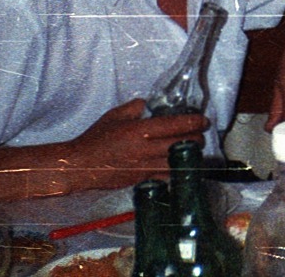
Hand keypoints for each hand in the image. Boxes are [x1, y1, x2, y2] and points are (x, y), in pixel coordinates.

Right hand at [57, 100, 207, 191]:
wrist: (80, 165)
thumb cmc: (96, 138)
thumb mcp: (114, 116)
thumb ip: (134, 107)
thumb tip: (147, 104)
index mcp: (140, 131)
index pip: (176, 125)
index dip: (194, 122)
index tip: (204, 120)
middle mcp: (146, 150)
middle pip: (182, 145)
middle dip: (197, 139)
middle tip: (200, 134)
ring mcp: (145, 168)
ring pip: (178, 163)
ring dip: (189, 156)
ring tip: (193, 149)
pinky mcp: (141, 180)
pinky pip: (166, 176)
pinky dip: (176, 170)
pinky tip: (180, 165)